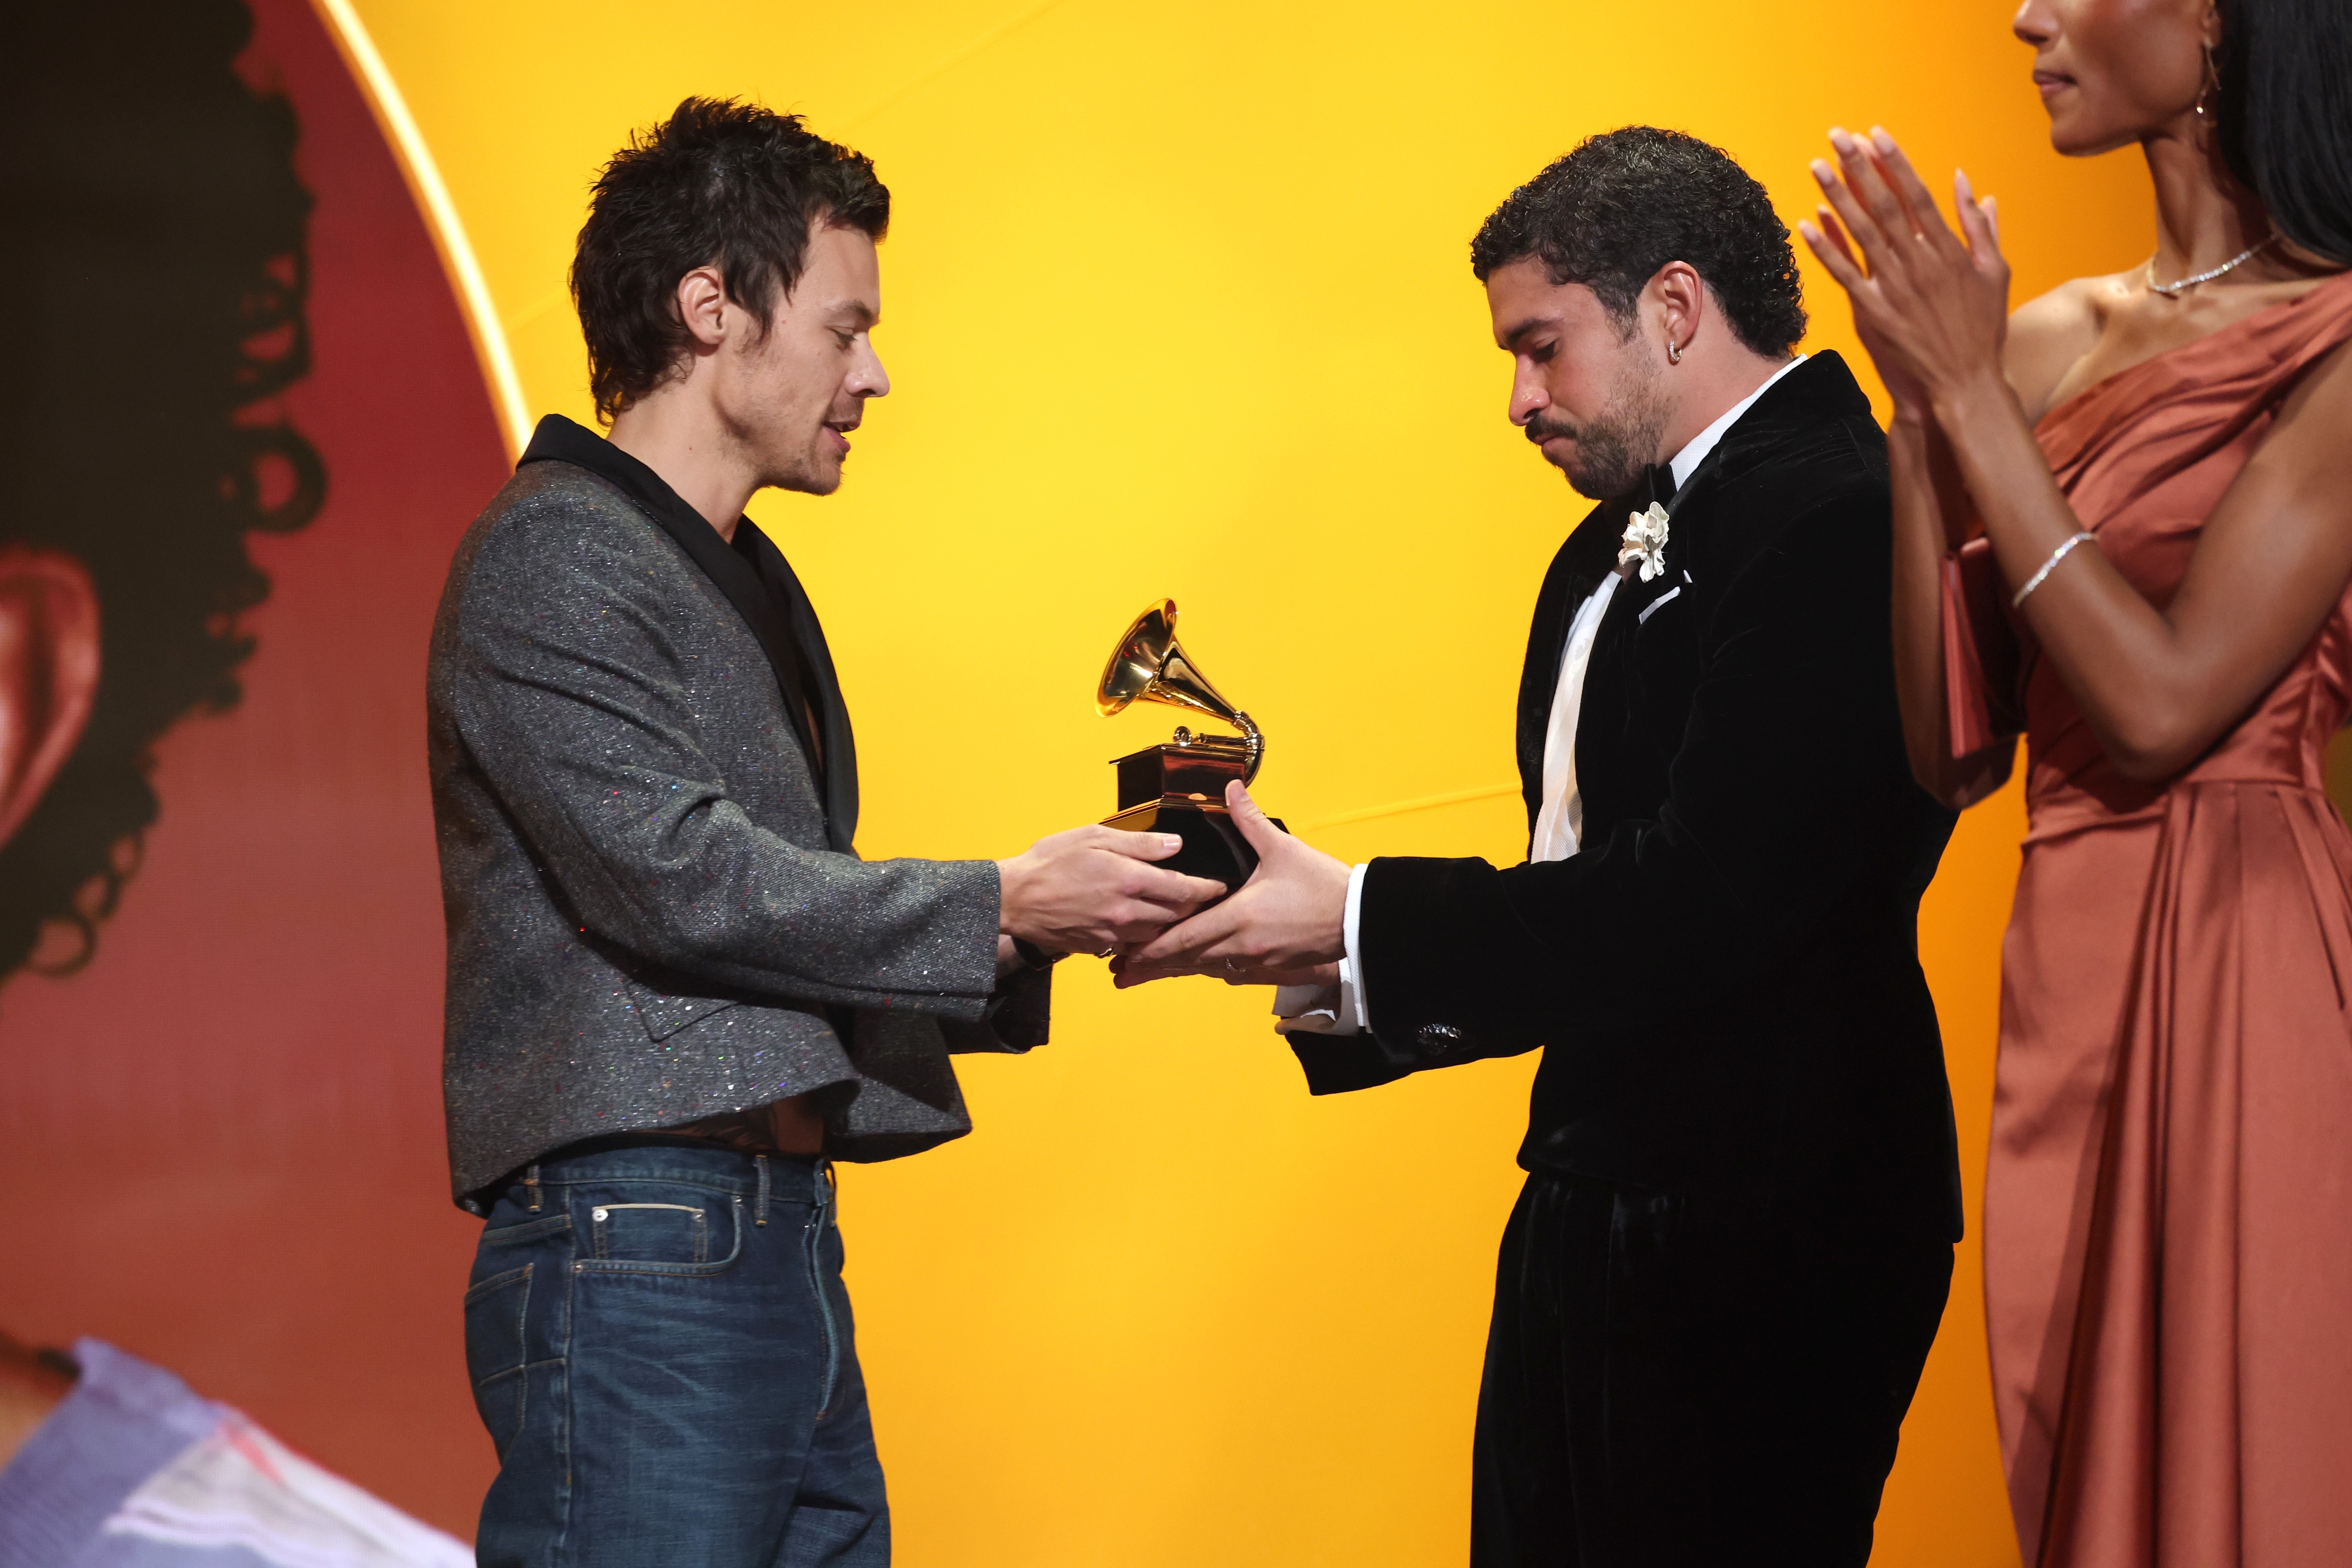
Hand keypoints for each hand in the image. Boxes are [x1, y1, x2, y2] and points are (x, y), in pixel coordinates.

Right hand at [997, 825, 1224, 954]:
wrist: (1014, 899)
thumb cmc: (1050, 861)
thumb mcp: (1094, 836)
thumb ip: (1139, 843)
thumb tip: (1175, 845)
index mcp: (1129, 880)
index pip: (1184, 889)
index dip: (1207, 888)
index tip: (1220, 885)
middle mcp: (1127, 912)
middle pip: (1177, 914)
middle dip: (1194, 906)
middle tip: (1205, 897)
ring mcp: (1114, 933)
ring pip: (1158, 931)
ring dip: (1171, 921)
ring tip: (1177, 909)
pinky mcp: (1101, 947)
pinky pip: (1134, 943)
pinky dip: (1144, 935)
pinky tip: (1143, 922)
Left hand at [1112, 780, 1350, 985]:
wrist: (1358, 917)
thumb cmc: (1322, 884)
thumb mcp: (1283, 848)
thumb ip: (1250, 820)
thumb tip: (1231, 789)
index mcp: (1240, 916)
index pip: (1186, 936)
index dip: (1153, 946)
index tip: (1127, 952)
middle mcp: (1243, 944)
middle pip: (1188, 959)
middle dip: (1153, 965)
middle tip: (1121, 972)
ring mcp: (1256, 960)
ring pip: (1205, 968)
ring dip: (1176, 969)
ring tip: (1145, 973)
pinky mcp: (1270, 968)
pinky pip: (1228, 971)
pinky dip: (1205, 967)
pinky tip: (1192, 966)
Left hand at [1797, 126, 2009, 424]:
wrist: (1966, 380)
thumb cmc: (1983, 327)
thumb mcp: (1995, 272)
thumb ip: (1981, 227)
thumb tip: (1969, 184)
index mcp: (1949, 250)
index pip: (1917, 195)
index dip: (1894, 163)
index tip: (1876, 136)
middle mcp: (1920, 263)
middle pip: (1884, 205)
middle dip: (1859, 168)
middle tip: (1837, 136)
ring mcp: (1895, 287)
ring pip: (1860, 233)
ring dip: (1837, 197)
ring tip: (1817, 166)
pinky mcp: (1875, 312)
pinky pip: (1844, 275)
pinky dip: (1824, 248)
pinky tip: (1805, 224)